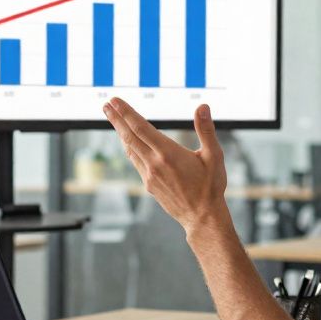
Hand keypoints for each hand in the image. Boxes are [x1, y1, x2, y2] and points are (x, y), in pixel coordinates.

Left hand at [103, 99, 227, 230]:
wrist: (202, 217)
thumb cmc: (210, 187)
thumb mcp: (214, 156)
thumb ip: (206, 130)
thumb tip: (202, 107)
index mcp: (168, 154)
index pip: (141, 128)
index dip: (126, 113)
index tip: (115, 101)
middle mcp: (154, 164)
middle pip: (129, 136)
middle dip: (116, 119)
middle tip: (106, 105)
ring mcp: (149, 176)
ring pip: (130, 149)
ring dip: (120, 132)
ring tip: (114, 119)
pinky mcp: (149, 184)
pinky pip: (135, 161)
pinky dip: (129, 147)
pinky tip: (129, 142)